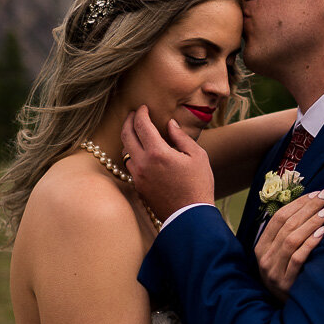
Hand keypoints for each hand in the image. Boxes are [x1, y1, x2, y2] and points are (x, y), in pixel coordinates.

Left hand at [121, 106, 215, 220]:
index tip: (143, 107)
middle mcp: (142, 163)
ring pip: (125, 151)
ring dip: (129, 138)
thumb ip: (181, 136)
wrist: (190, 215)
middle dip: (128, 121)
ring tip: (137, 133)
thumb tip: (170, 124)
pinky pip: (130, 165)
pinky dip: (133, 154)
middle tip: (133, 114)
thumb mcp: (197, 155)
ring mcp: (137, 176)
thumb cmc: (198, 184)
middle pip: (126, 135)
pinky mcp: (138, 187)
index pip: (141, 125)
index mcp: (157, 152)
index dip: (140, 113)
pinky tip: (142, 153)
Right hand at [255, 187, 323, 300]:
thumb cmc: (290, 277)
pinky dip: (310, 243)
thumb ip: (287, 235)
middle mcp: (264, 258)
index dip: (298, 203)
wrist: (290, 312)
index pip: (278, 218)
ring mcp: (274, 271)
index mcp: (261, 247)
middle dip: (308, 207)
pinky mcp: (286, 282)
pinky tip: (322, 232)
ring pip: (291, 239)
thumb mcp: (281, 257)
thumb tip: (307, 207)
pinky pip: (298, 258)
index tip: (317, 192)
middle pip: (286, 225)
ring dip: (311, 222)